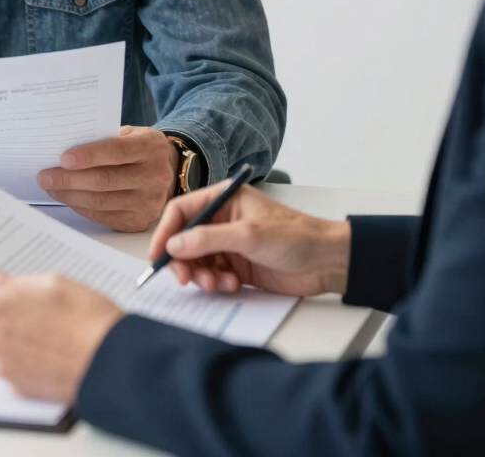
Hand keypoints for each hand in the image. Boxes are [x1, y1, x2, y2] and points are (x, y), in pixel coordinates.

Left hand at [0, 273, 123, 401]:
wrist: (109, 360)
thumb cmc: (86, 317)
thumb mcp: (55, 282)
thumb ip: (19, 282)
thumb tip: (0, 282)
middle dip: (4, 316)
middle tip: (36, 310)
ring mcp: (4, 367)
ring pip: (0, 346)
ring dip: (15, 339)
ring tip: (50, 332)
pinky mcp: (18, 387)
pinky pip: (13, 366)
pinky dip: (26, 359)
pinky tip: (52, 351)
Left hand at [36, 125, 178, 230]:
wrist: (165, 170)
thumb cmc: (137, 147)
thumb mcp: (130, 133)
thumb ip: (104, 139)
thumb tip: (64, 151)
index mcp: (152, 148)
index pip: (117, 152)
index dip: (88, 156)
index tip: (63, 159)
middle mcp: (155, 176)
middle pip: (105, 180)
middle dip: (69, 179)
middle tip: (45, 176)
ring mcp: (150, 202)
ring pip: (101, 201)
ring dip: (70, 195)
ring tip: (51, 187)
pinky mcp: (140, 221)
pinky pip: (103, 216)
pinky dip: (81, 207)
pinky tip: (68, 198)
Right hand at [149, 182, 351, 296]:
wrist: (326, 261)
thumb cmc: (295, 236)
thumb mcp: (249, 235)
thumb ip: (208, 239)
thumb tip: (174, 245)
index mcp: (223, 199)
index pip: (182, 211)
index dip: (166, 232)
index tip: (158, 255)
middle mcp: (222, 219)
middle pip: (185, 239)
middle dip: (184, 260)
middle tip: (187, 280)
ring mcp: (229, 243)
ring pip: (197, 260)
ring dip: (202, 275)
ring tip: (218, 284)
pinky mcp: (237, 265)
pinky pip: (213, 275)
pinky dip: (216, 283)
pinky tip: (232, 285)